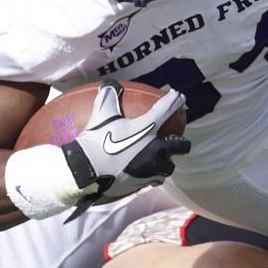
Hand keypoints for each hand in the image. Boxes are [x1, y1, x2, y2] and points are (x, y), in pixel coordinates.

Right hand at [60, 82, 190, 206]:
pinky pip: (154, 180)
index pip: (167, 109)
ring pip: (168, 167)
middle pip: (181, 145)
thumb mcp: (101, 114)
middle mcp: (155, 149)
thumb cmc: (95, 141)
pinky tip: (147, 174)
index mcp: (147, 129)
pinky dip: (153, 176)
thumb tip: (110, 83)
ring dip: (166, 161)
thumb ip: (108, 96)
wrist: (86, 172)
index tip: (180, 97)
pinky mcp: (142, 183)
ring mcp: (150, 169)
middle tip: (175, 138)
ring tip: (161, 159)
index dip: (176, 101)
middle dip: (181, 141)